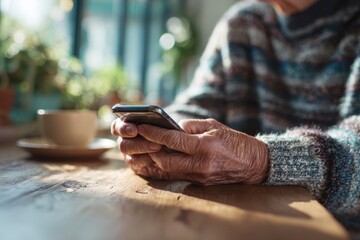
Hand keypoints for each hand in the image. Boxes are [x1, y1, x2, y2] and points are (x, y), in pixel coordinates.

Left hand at [111, 118, 268, 184]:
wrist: (255, 165)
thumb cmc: (236, 142)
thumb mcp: (216, 126)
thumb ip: (192, 126)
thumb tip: (174, 127)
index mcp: (205, 146)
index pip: (172, 140)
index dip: (153, 133)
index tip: (141, 127)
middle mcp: (200, 164)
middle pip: (164, 159)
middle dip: (149, 148)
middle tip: (141, 138)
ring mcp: (199, 176)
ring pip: (168, 170)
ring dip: (154, 160)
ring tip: (145, 149)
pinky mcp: (200, 183)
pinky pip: (176, 176)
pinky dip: (164, 168)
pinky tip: (157, 160)